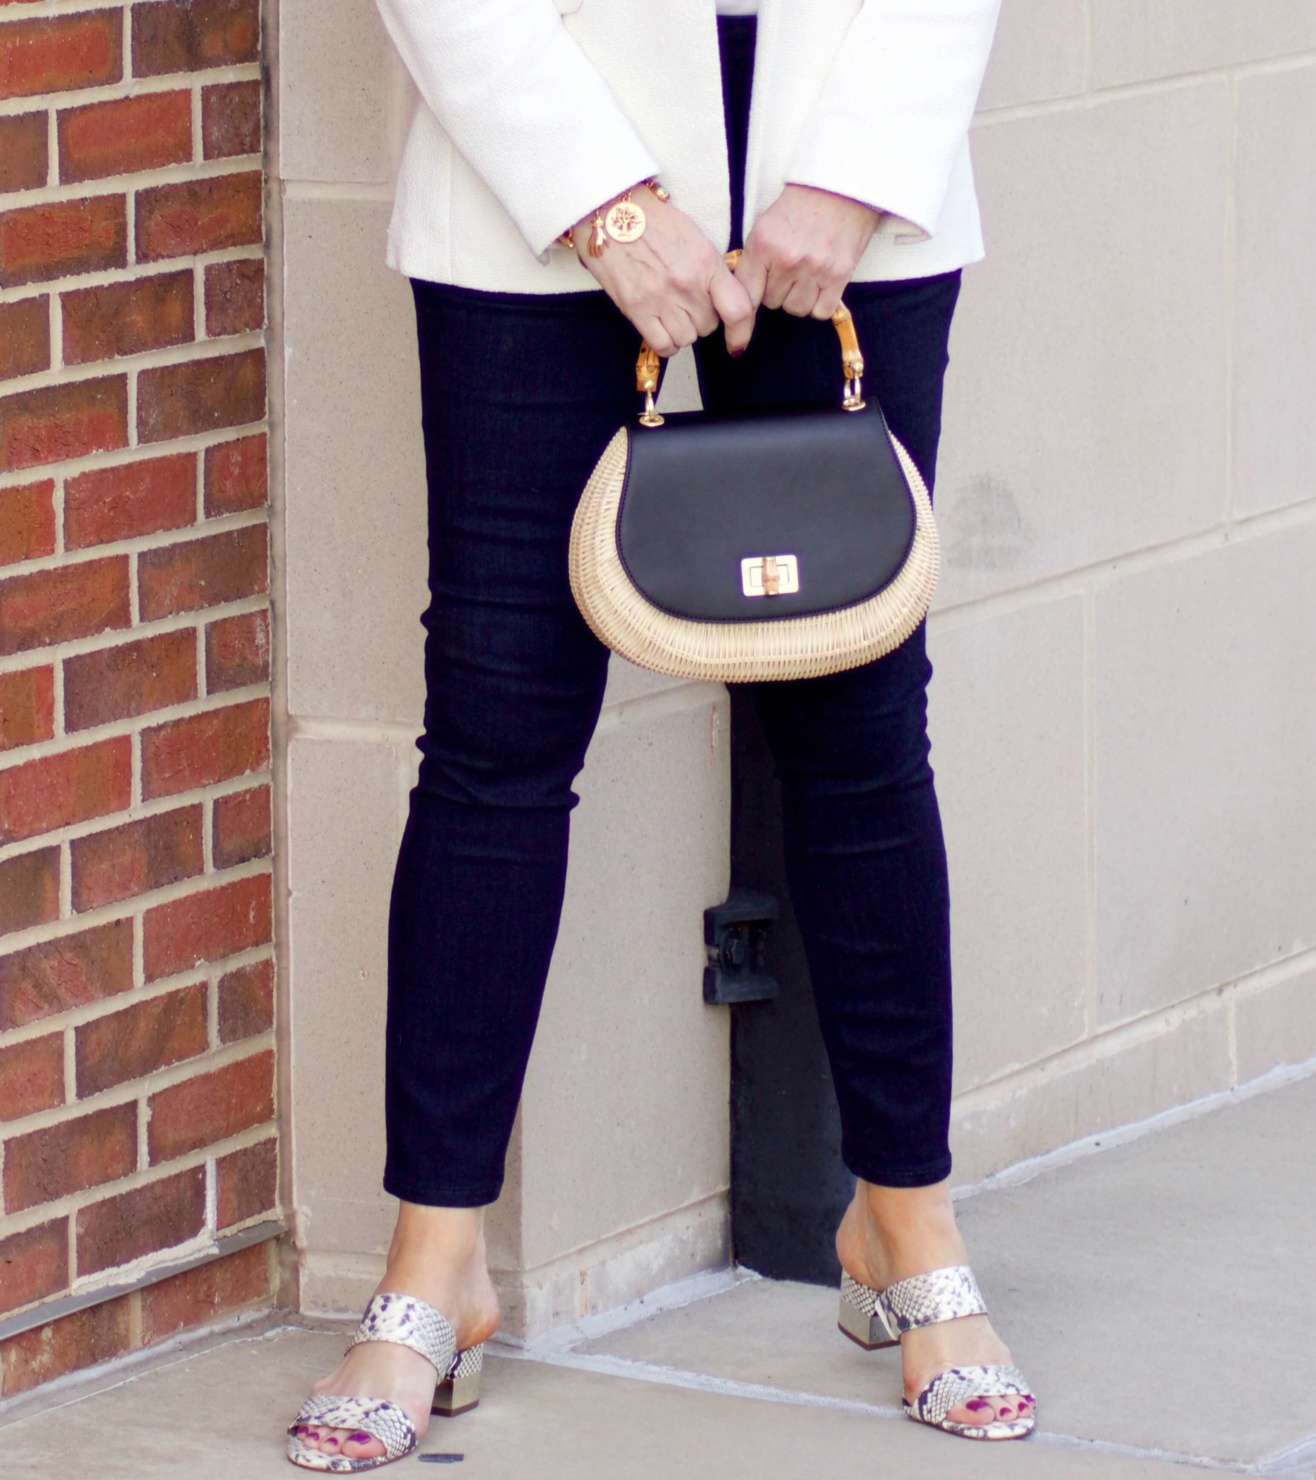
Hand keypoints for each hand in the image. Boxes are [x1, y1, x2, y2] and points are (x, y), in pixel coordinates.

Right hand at [573, 189, 755, 357]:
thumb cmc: (653, 222)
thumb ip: (712, 270)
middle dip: (702, 318)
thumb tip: (722, 298)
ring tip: (671, 311)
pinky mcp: (637, 310)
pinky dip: (666, 343)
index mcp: (706, 263)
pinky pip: (663, 345)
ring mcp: (661, 299)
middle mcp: (686, 284)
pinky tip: (662, 329)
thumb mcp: (694, 238)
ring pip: (687, 338)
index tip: (737, 340)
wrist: (611, 213)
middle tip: (688, 302)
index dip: (742, 331)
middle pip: (709, 325)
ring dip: (682, 330)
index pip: (738, 309)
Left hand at [735, 184, 880, 320]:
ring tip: (806, 277)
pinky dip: (820, 304)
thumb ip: (753, 260)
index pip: (747, 294)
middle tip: (789, 272)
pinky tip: (821, 286)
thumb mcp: (765, 226)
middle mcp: (788, 260)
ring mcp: (815, 269)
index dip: (750, 301)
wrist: (840, 188)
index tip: (753, 303)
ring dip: (799, 298)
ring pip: (796, 309)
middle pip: (773, 302)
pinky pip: (821, 311)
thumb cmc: (799, 208)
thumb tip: (744, 295)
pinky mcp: (839, 276)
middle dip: (778, 291)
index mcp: (764, 245)